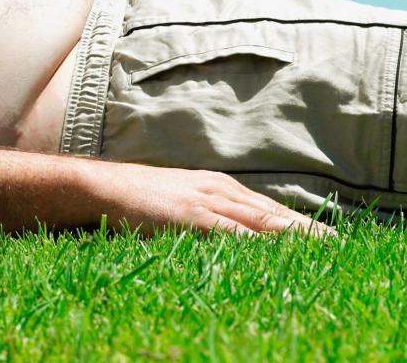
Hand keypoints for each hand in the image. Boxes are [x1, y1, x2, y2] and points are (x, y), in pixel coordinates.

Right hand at [86, 162, 333, 236]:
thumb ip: (202, 214)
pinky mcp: (192, 215)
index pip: (264, 205)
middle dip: (304, 227)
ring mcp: (206, 200)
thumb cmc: (134, 198)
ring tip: (319, 246)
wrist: (102, 186)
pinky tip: (274, 250)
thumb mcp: (176, 202)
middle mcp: (217, 189)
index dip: (293, 220)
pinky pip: (231, 231)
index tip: (319, 233)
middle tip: (334, 242)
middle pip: (270, 211)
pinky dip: (255, 241)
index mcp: (215, 185)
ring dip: (291, 233)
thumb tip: (222, 234)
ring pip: (259, 219)